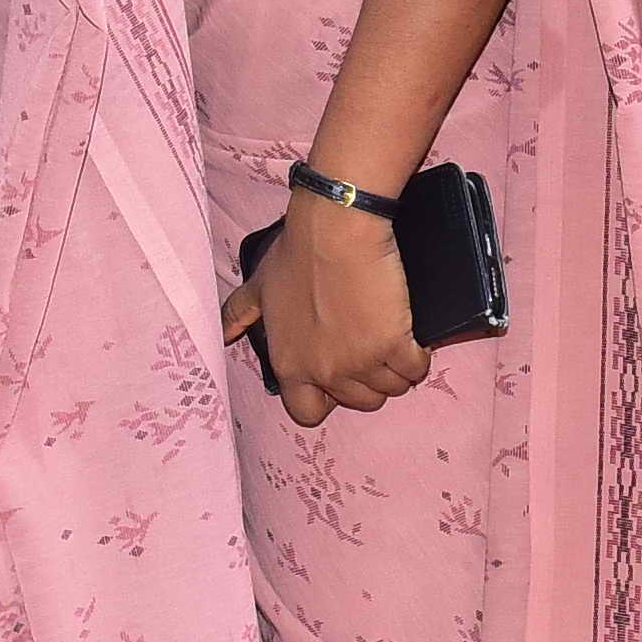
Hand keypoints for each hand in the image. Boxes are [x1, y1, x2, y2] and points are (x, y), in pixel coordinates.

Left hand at [247, 187, 432, 423]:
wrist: (336, 230)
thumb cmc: (297, 253)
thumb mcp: (259, 285)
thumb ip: (239, 313)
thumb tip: (224, 334)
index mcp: (290, 364)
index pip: (306, 411)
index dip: (324, 397)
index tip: (337, 374)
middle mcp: (324, 371)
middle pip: (358, 402)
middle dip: (367, 381)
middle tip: (370, 348)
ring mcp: (361, 362)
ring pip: (390, 388)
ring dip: (394, 369)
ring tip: (392, 338)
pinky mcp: (395, 346)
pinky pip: (414, 369)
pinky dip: (417, 356)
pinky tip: (410, 335)